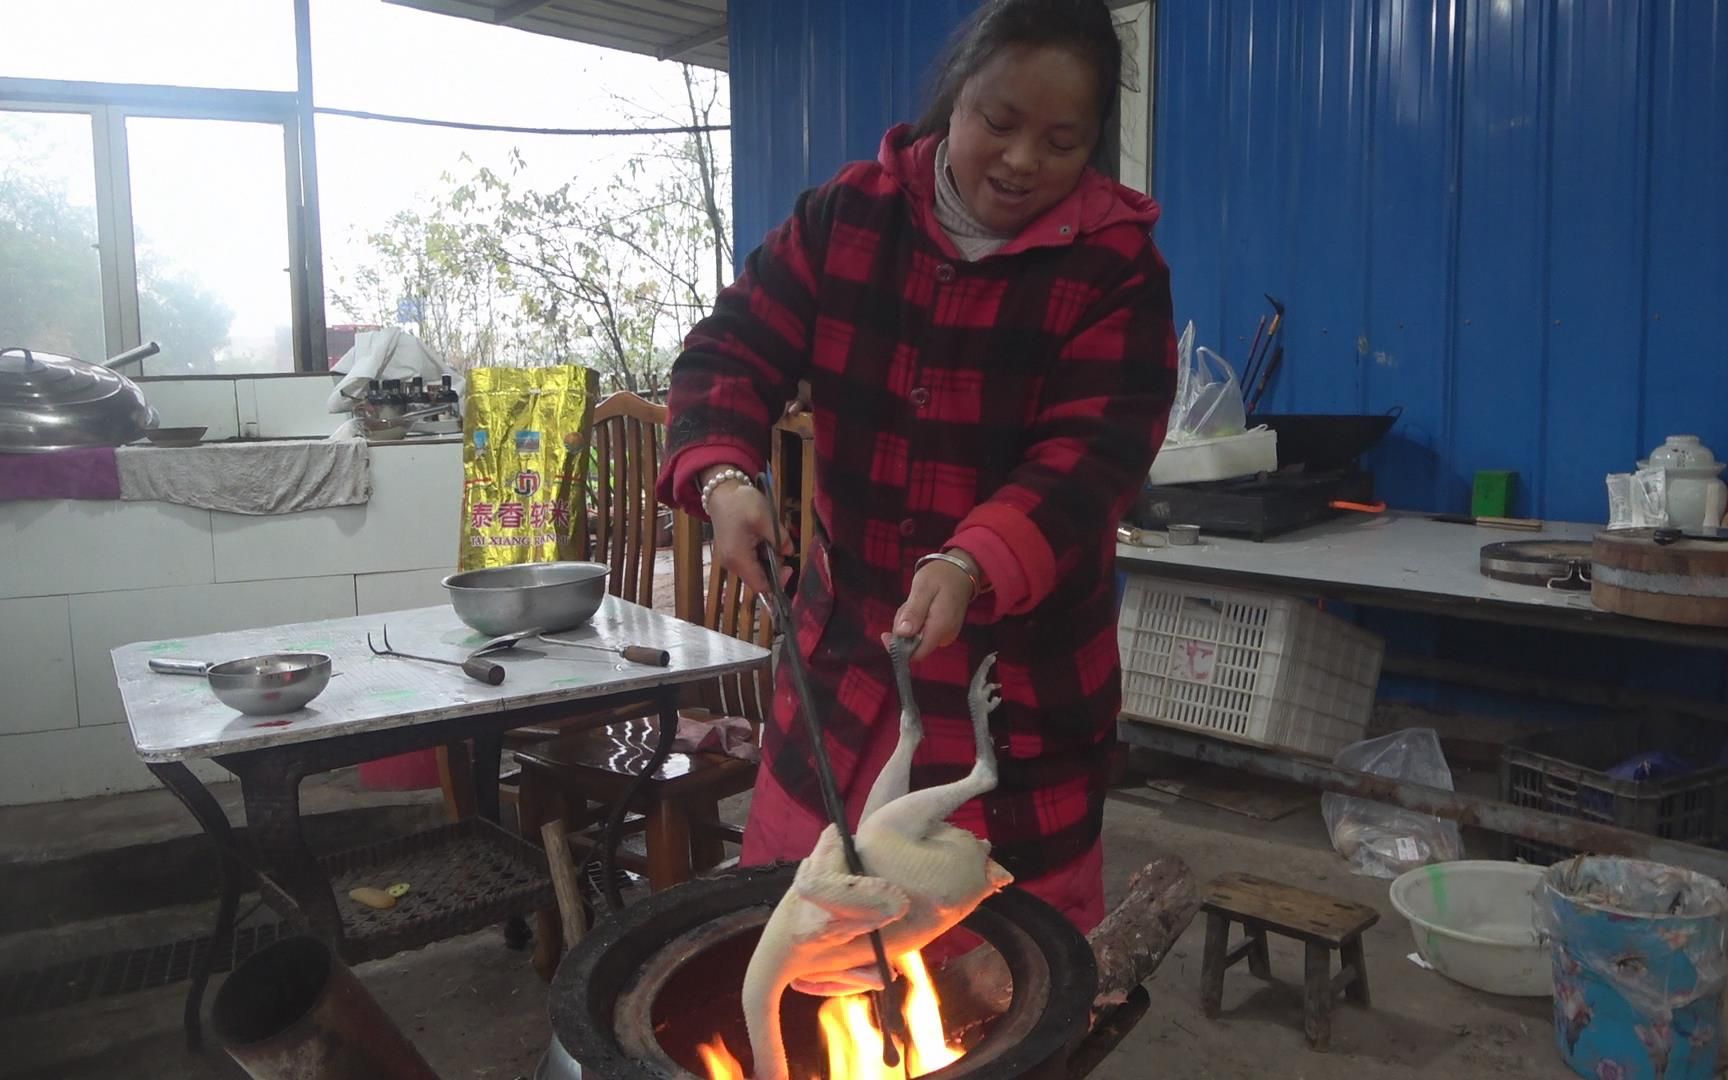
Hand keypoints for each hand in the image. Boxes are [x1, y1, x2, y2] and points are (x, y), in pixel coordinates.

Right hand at [704, 469, 788, 598]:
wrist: (720, 492)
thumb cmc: (741, 503)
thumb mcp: (766, 518)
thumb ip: (780, 539)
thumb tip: (789, 552)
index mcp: (738, 559)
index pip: (761, 586)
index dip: (778, 581)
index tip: (789, 566)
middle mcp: (731, 564)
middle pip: (758, 579)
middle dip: (774, 567)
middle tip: (781, 546)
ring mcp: (729, 560)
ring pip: (755, 570)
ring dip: (767, 559)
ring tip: (770, 538)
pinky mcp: (730, 553)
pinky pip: (749, 562)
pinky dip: (760, 554)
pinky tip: (762, 538)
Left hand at [889, 553, 976, 661]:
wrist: (961, 571)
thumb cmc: (941, 576)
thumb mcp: (923, 588)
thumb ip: (913, 611)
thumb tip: (902, 633)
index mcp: (939, 627)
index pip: (916, 654)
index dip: (898, 649)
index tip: (885, 634)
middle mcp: (945, 636)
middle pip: (913, 646)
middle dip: (903, 629)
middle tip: (907, 605)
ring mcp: (946, 635)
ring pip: (916, 639)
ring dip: (908, 622)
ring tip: (915, 602)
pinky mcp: (944, 631)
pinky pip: (923, 632)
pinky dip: (916, 622)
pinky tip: (920, 606)